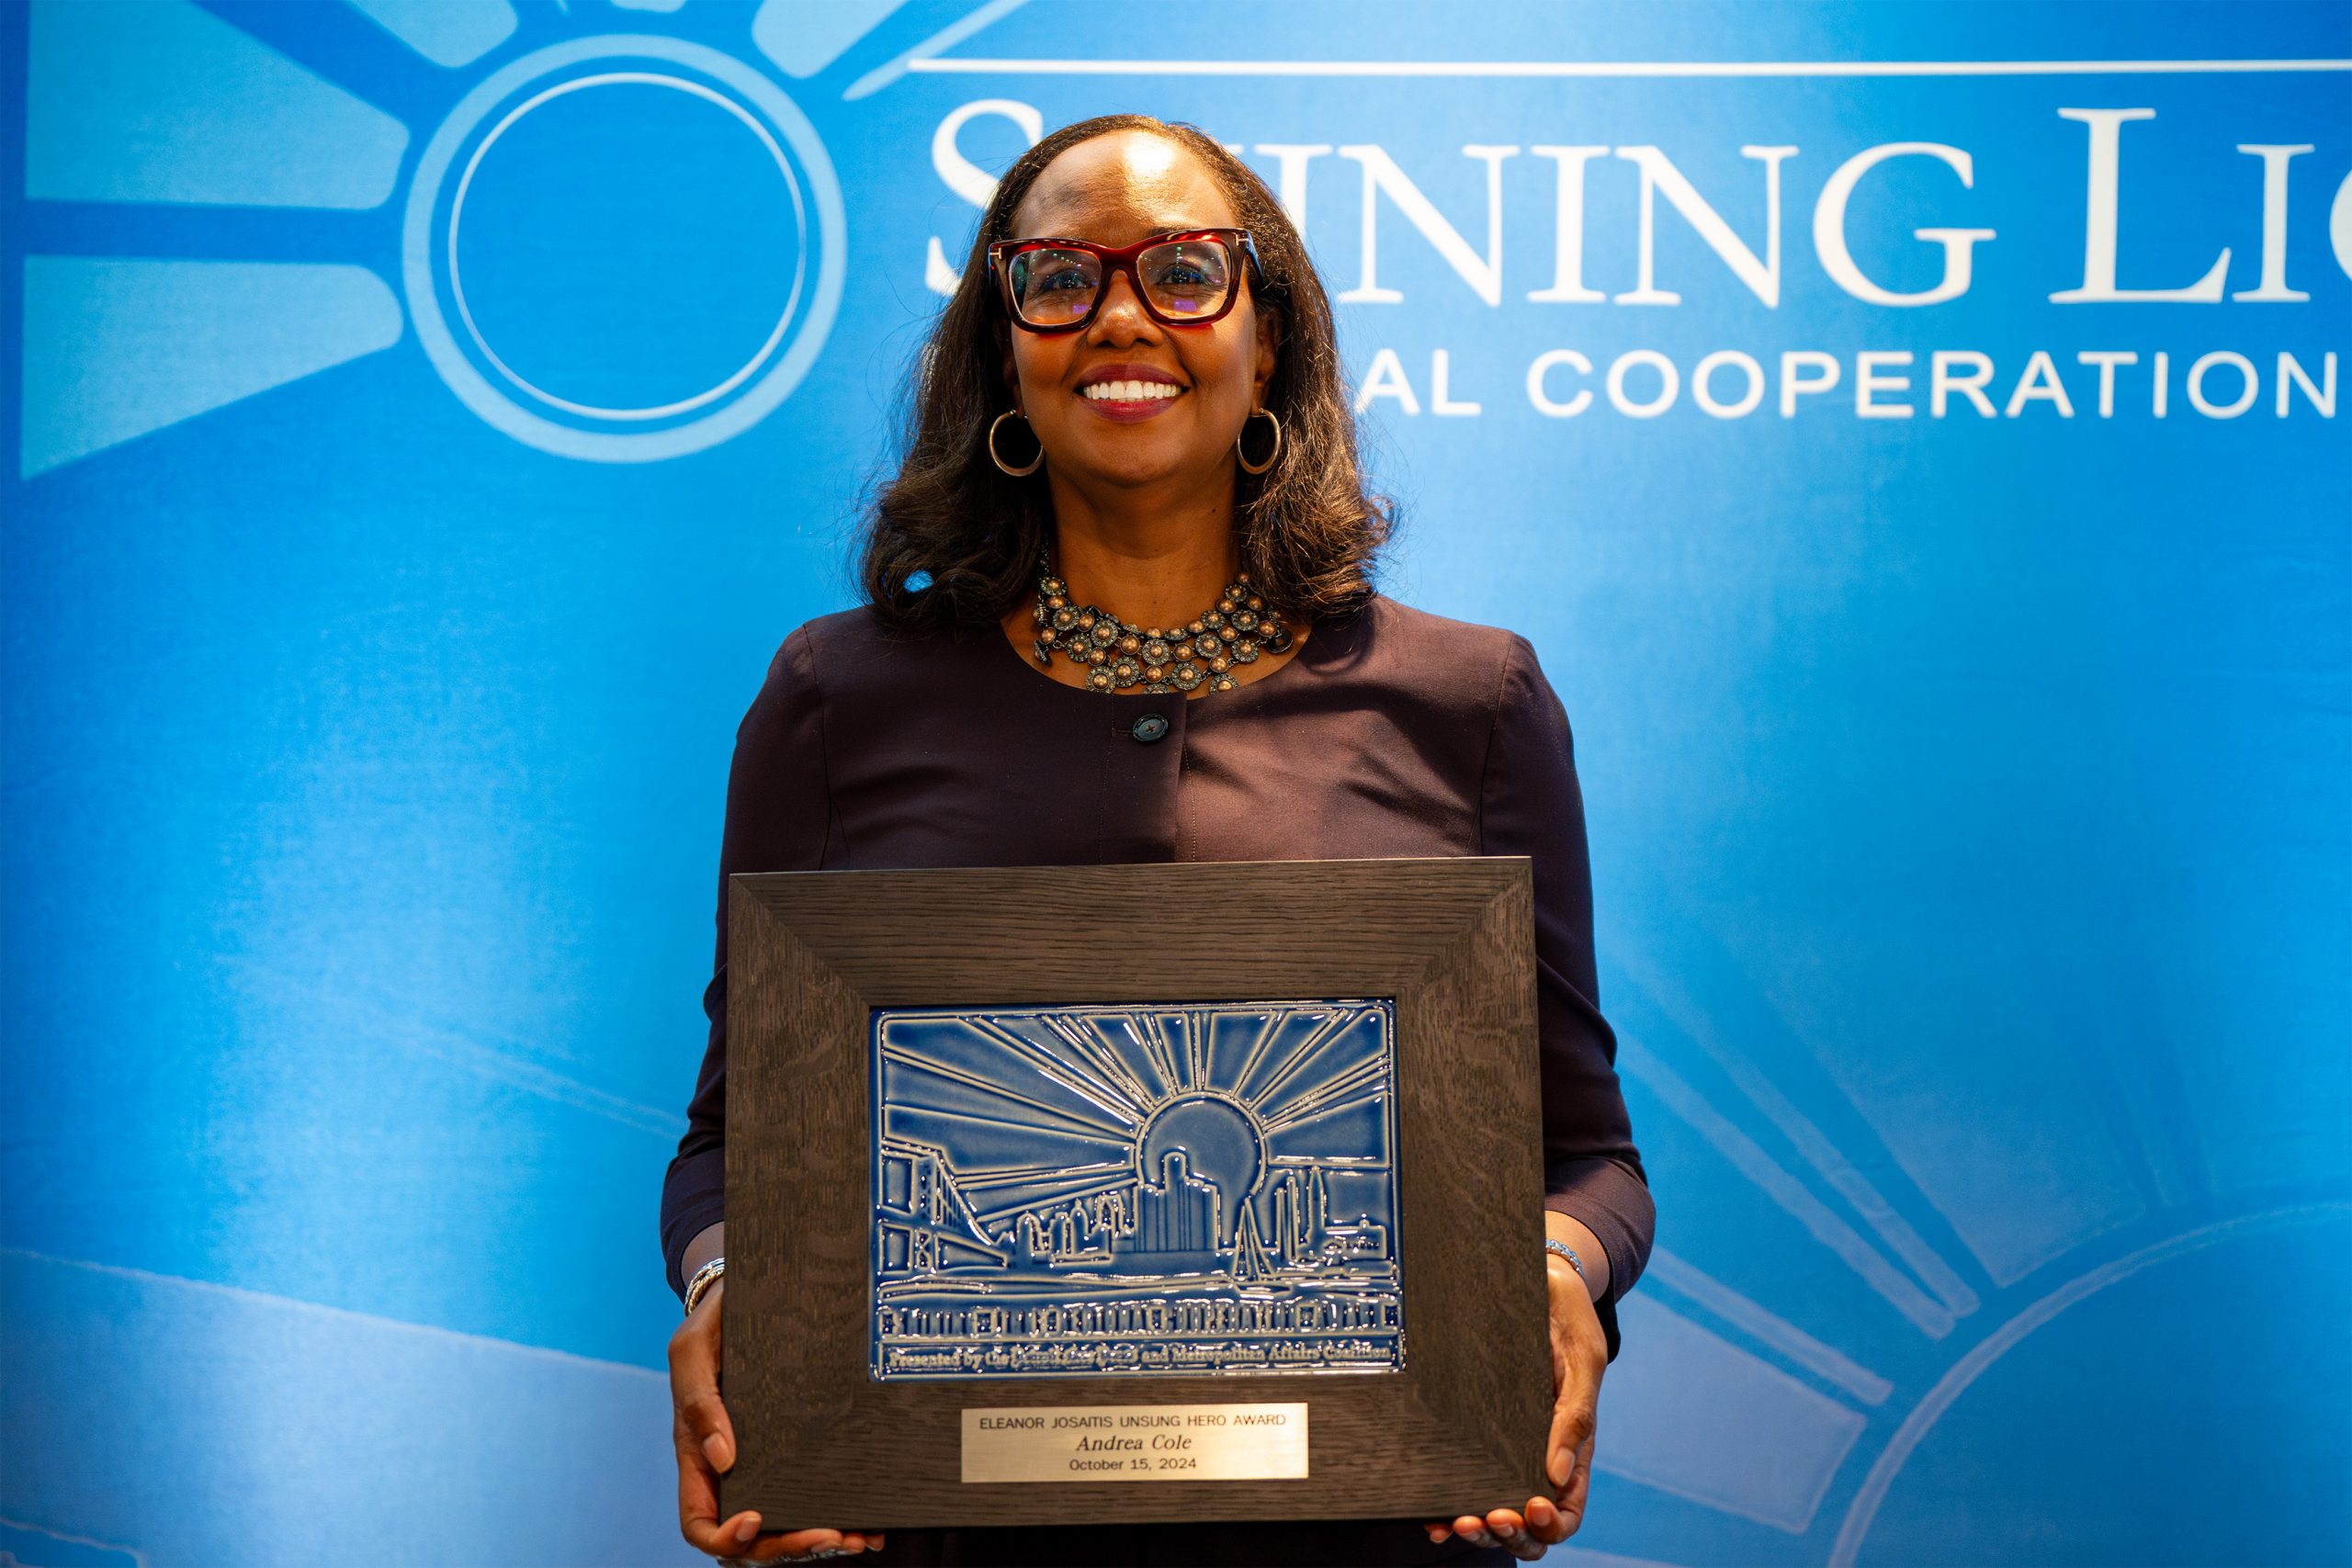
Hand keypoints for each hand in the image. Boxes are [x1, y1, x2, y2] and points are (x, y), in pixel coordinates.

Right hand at [669, 1279, 886, 1561]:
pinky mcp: (800, 1449)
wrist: (751, 1295)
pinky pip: (816, 1495)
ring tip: (861, 1538)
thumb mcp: (693, 1352)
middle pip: (752, 1539)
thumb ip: (699, 1402)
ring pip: (788, 1526)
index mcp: (699, 1457)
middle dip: (788, 1546)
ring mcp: (768, 1463)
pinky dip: (843, 1516)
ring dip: (821, 1542)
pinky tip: (872, 1524)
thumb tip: (723, 1458)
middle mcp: (733, 1471)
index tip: (755, 1521)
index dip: (724, 1538)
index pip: (700, 1523)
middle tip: (831, 1537)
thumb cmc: (714, 1324)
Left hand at [1422, 1257, 1605, 1558]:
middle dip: (1508, 1532)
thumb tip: (1557, 1475)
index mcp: (1571, 1445)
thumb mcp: (1584, 1359)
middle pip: (1527, 1523)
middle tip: (1483, 1519)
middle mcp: (1535, 1454)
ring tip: (1453, 1522)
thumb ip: (1576, 1414)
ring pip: (1492, 1510)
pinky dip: (1446, 1504)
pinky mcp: (1472, 1429)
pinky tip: (1429, 1514)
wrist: (1533, 1278)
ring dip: (1476, 1527)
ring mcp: (1503, 1446)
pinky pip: (1462, 1477)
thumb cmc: (1567, 1317)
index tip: (1530, 1508)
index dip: (1550, 1523)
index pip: (1566, 1507)